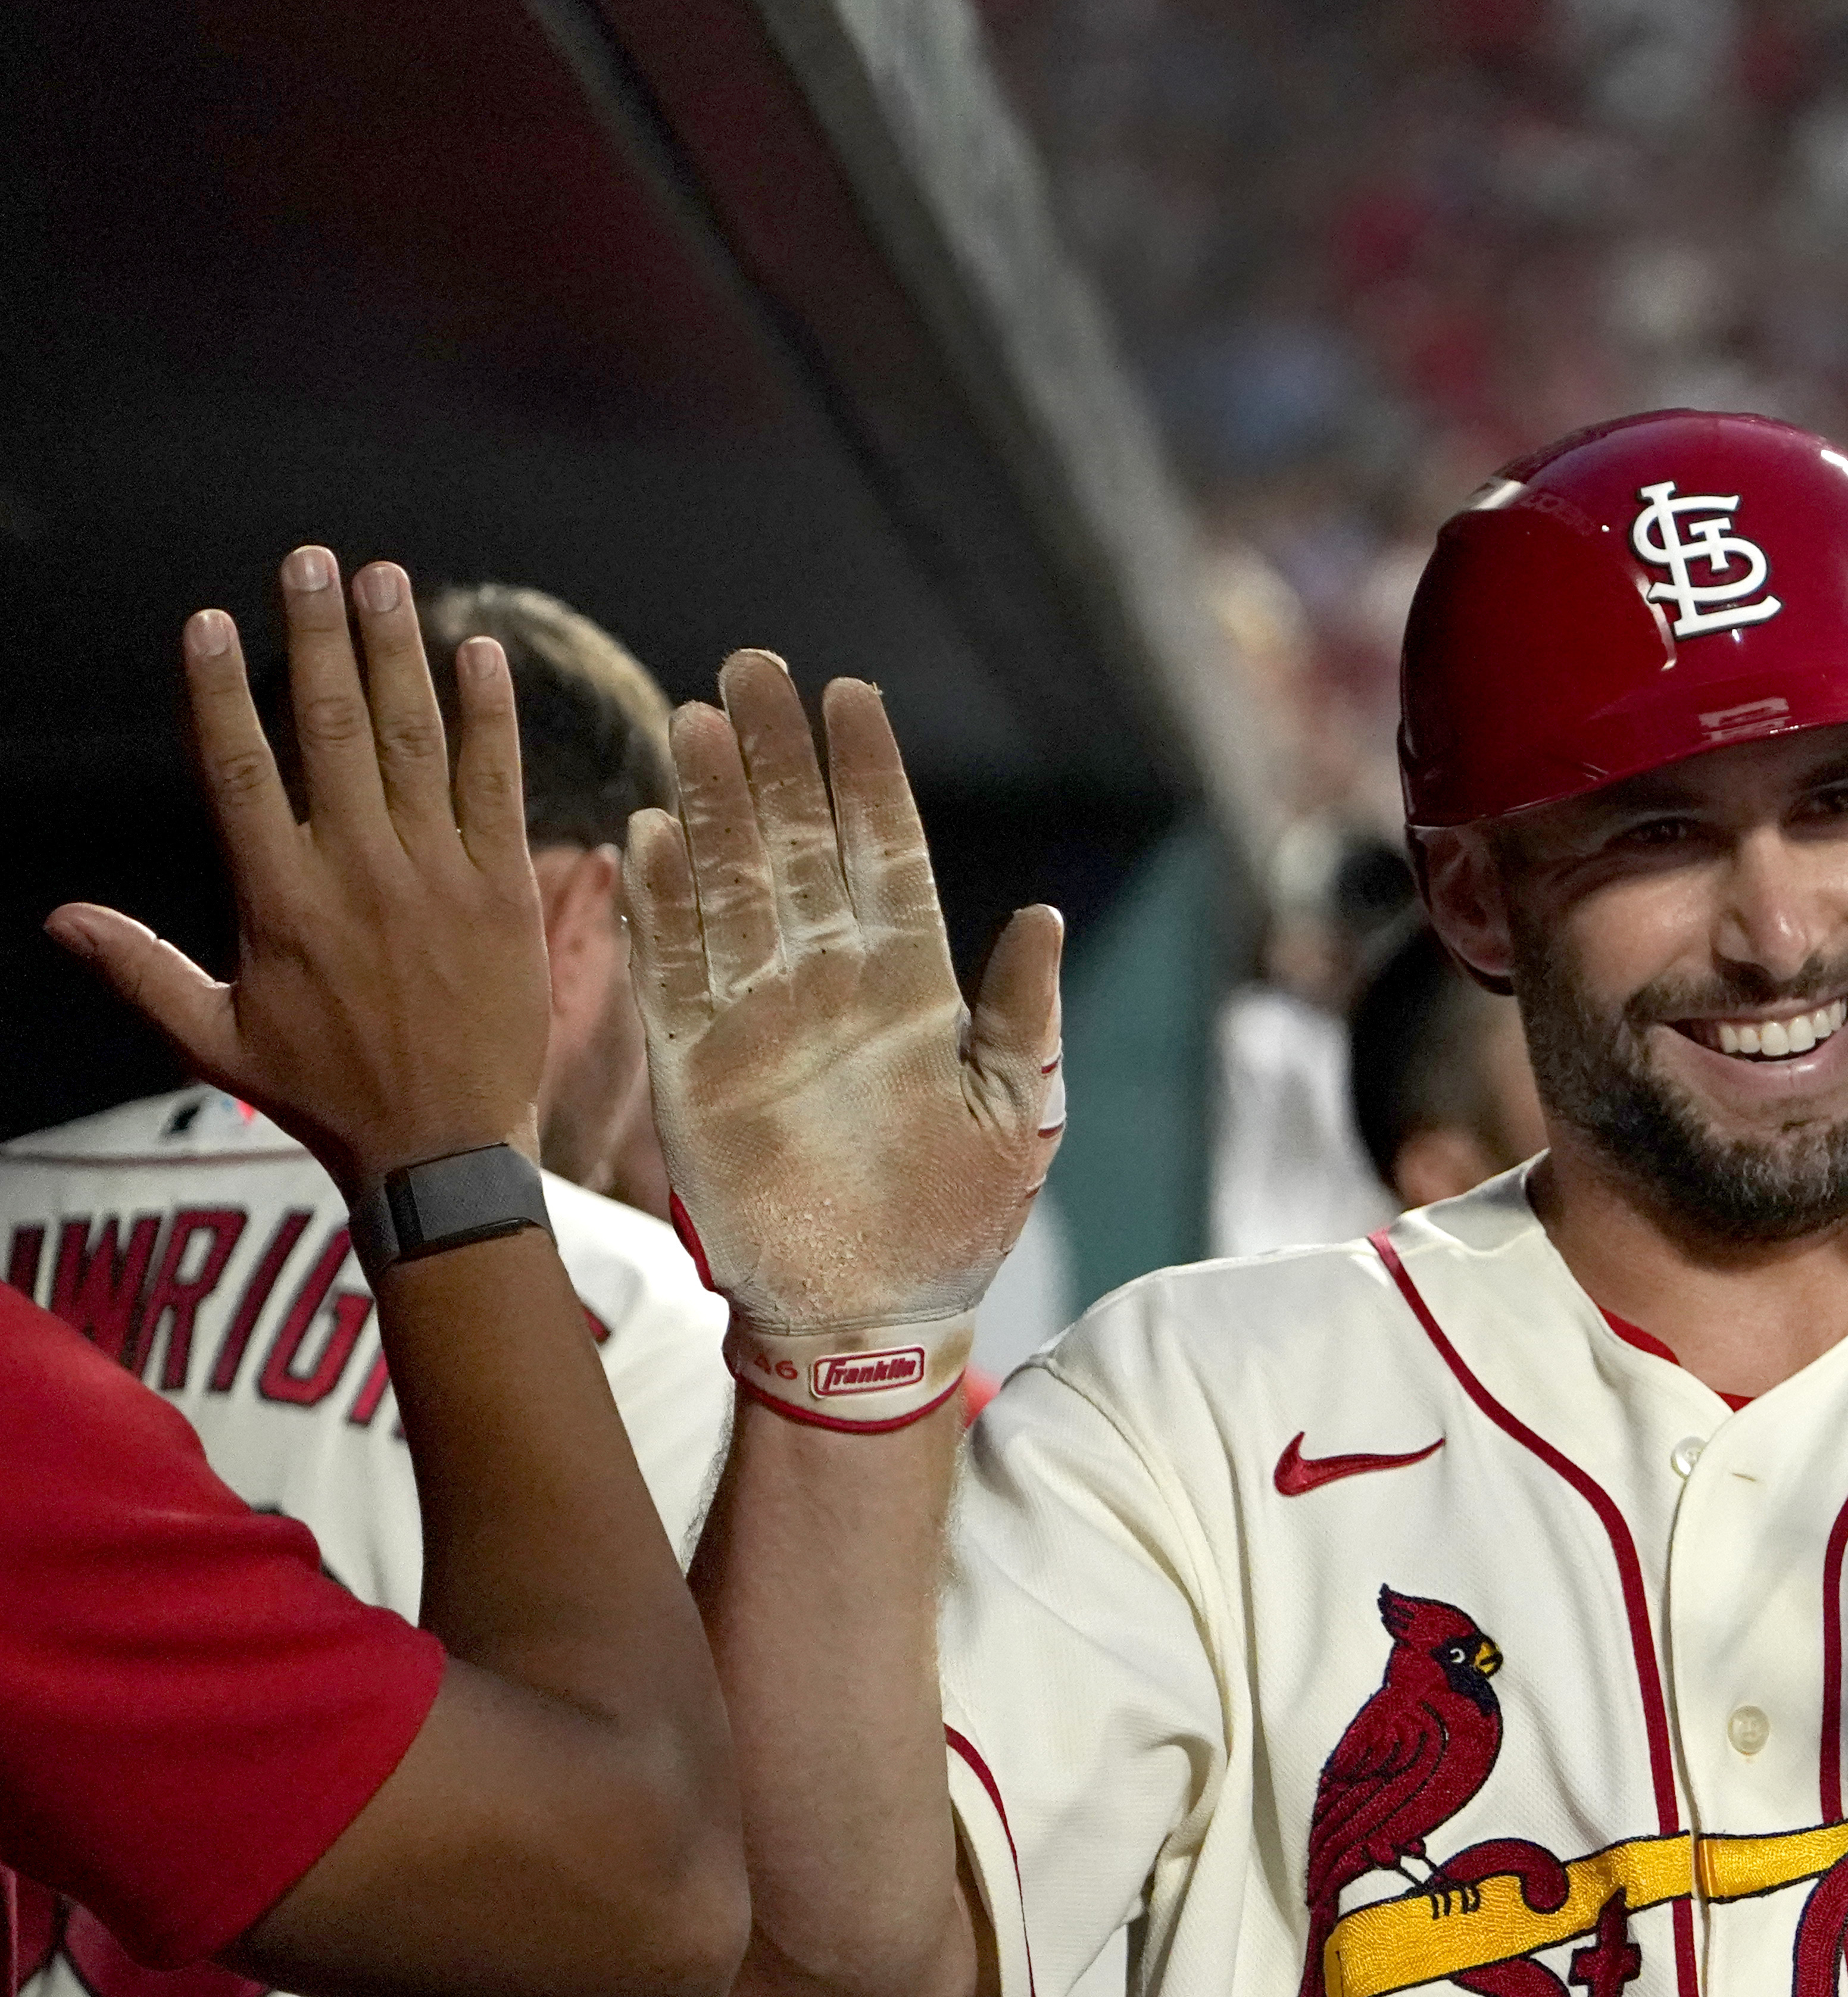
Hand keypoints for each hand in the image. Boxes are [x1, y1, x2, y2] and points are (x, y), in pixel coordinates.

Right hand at [46, 547, 548, 1202]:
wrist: (443, 1147)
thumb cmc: (325, 1094)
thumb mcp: (215, 1040)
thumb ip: (139, 969)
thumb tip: (59, 918)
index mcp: (280, 899)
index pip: (240, 769)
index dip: (220, 690)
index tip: (207, 619)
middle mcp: (358, 872)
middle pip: (330, 729)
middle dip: (317, 636)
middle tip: (309, 559)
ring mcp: (437, 875)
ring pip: (412, 740)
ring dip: (396, 651)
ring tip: (380, 578)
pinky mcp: (504, 889)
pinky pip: (496, 783)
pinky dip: (487, 715)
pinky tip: (477, 651)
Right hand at [623, 651, 1061, 1345]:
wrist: (872, 1318)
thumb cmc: (958, 1221)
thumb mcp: (1017, 1115)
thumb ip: (1024, 1014)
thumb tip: (1042, 915)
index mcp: (912, 987)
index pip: (886, 853)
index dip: (866, 774)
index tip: (851, 694)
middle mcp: (831, 986)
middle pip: (798, 847)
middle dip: (774, 758)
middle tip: (753, 669)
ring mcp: (759, 1020)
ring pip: (731, 888)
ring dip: (711, 806)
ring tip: (695, 720)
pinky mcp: (697, 1069)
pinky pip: (671, 972)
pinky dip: (658, 908)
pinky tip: (647, 836)